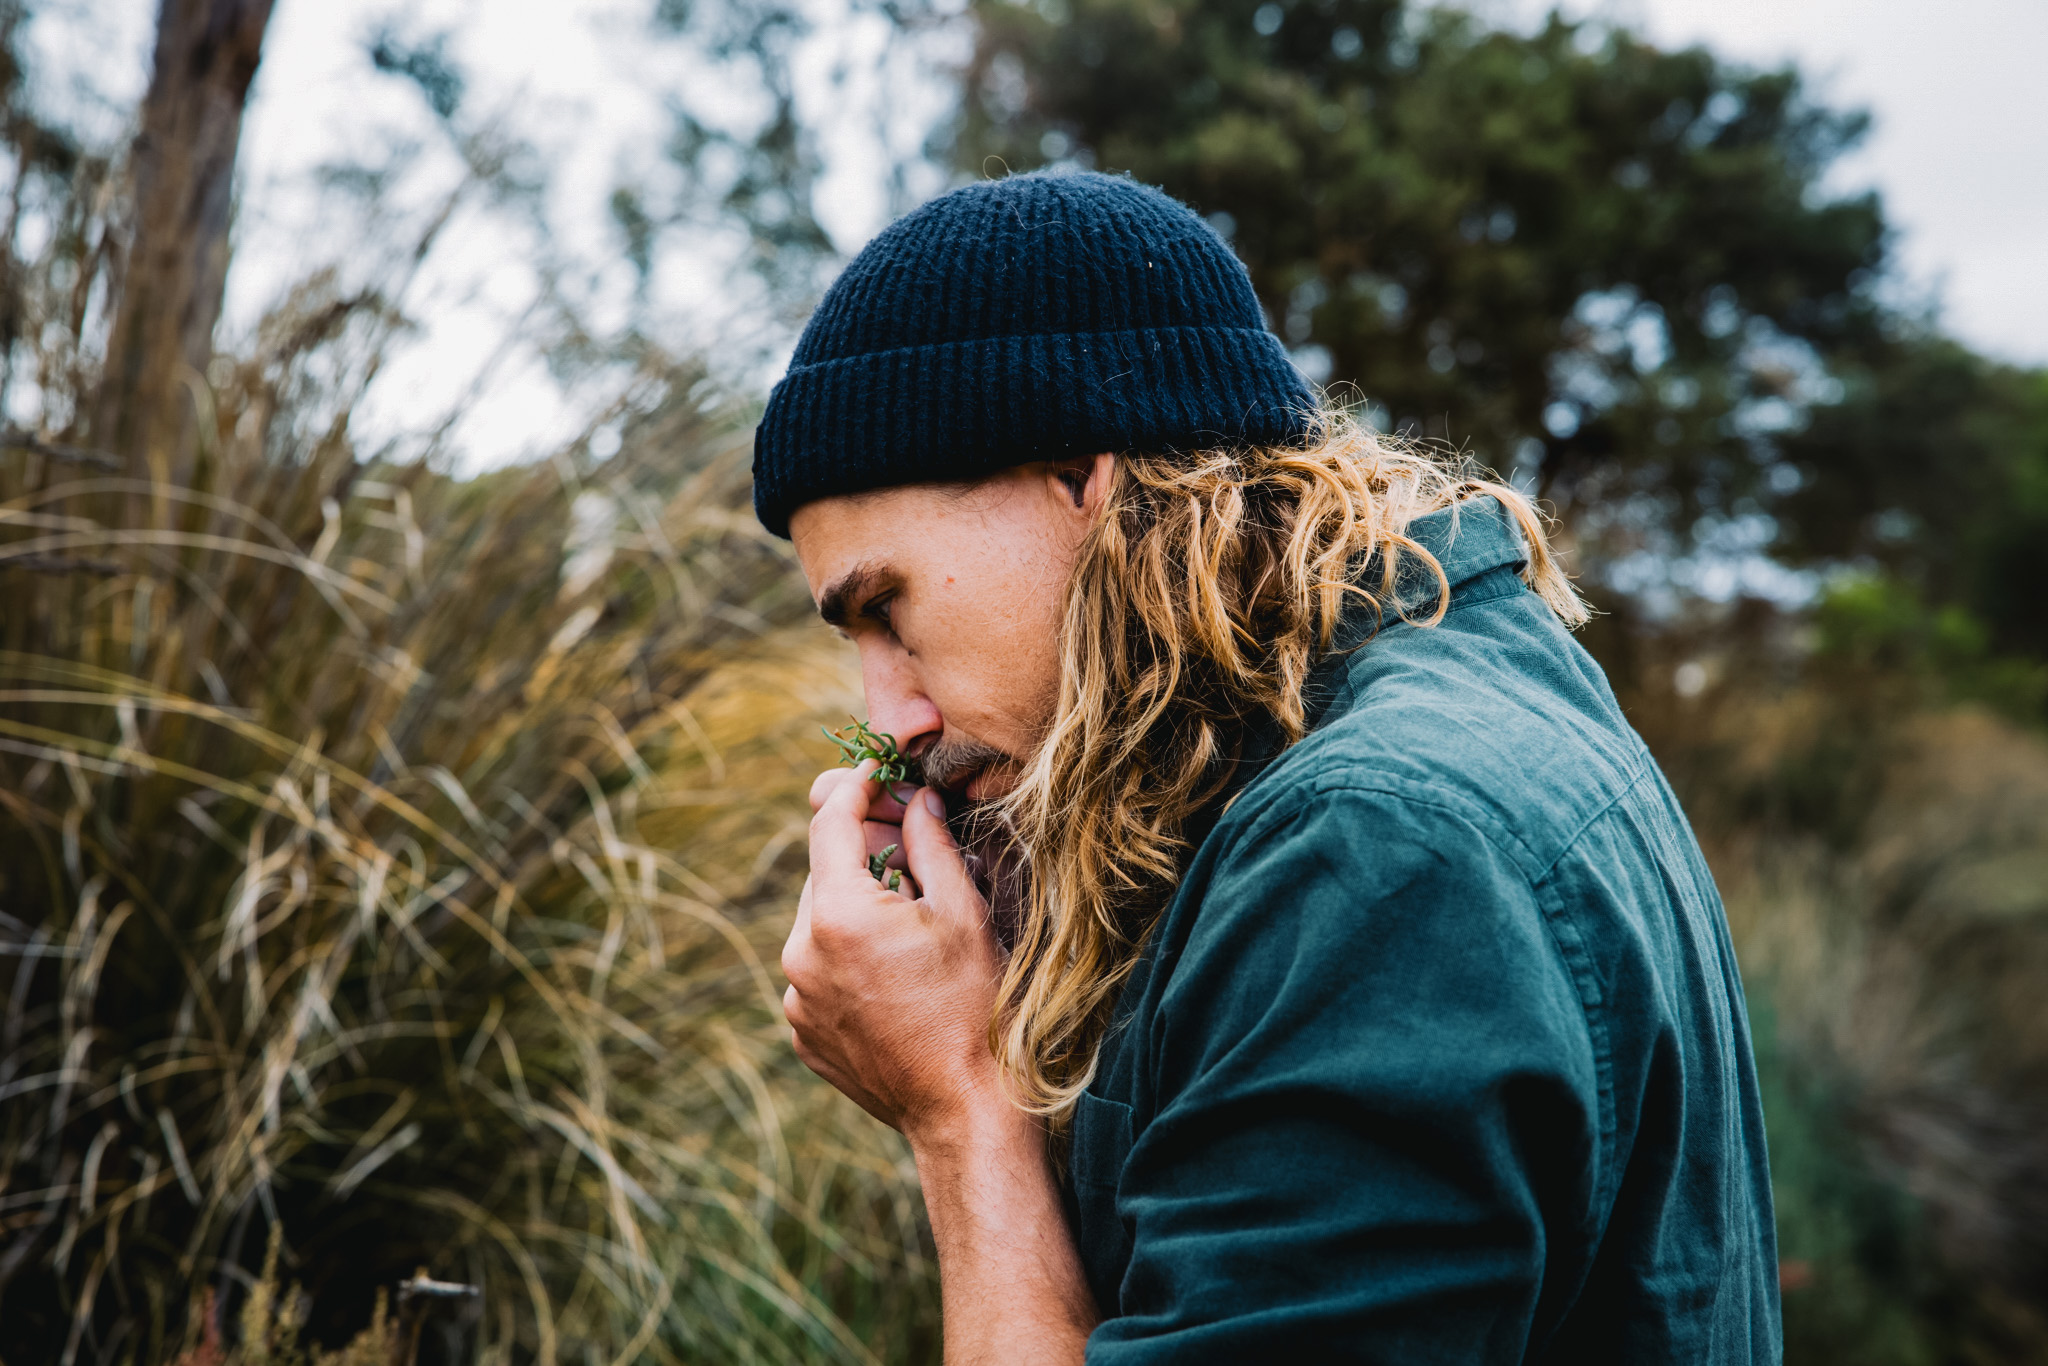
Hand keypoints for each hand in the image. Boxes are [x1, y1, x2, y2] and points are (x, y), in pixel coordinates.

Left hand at [782, 760, 1009, 1141]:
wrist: (963, 1108)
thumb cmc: (974, 1008)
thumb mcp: (962, 912)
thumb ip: (931, 845)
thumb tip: (917, 799)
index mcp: (838, 914)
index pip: (830, 823)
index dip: (854, 788)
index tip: (874, 773)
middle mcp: (800, 953)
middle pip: (823, 877)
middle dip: (863, 862)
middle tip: (912, 867)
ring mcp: (795, 998)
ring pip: (818, 928)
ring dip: (854, 916)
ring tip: (909, 937)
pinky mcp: (802, 1033)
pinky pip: (816, 976)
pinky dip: (846, 963)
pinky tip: (894, 980)